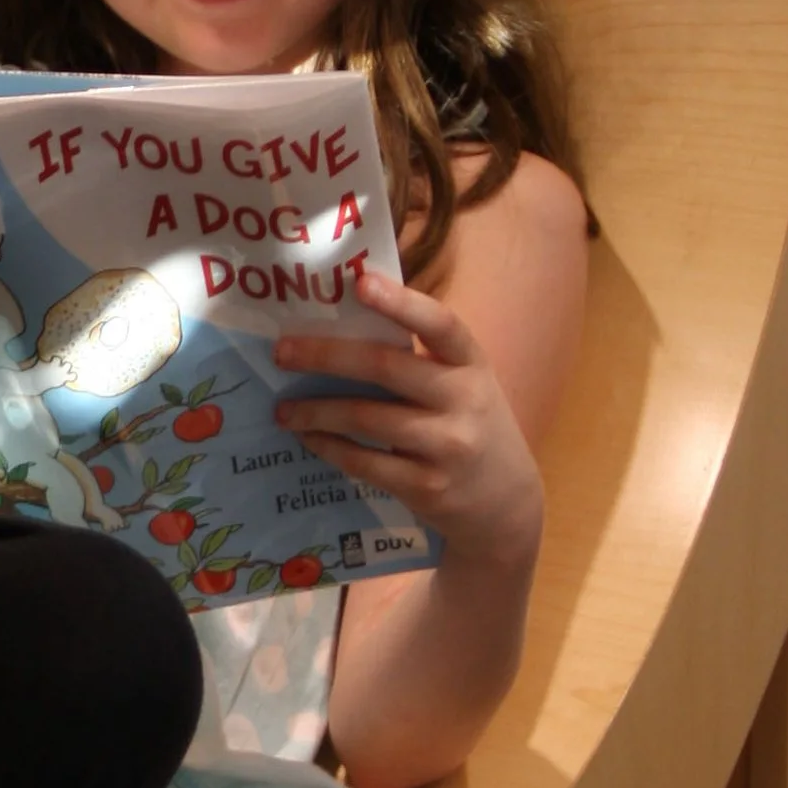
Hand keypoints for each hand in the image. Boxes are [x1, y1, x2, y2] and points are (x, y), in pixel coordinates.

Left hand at [273, 264, 542, 576]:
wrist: (506, 503)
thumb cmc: (469, 426)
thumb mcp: (462, 385)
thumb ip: (420, 359)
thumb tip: (341, 326)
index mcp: (471, 364)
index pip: (441, 324)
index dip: (402, 302)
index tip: (360, 283)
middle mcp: (464, 399)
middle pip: (387, 366)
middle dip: (326, 355)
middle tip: (282, 351)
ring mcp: (447, 446)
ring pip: (367, 417)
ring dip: (316, 411)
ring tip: (283, 409)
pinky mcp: (428, 486)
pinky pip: (365, 462)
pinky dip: (330, 447)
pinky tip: (309, 439)